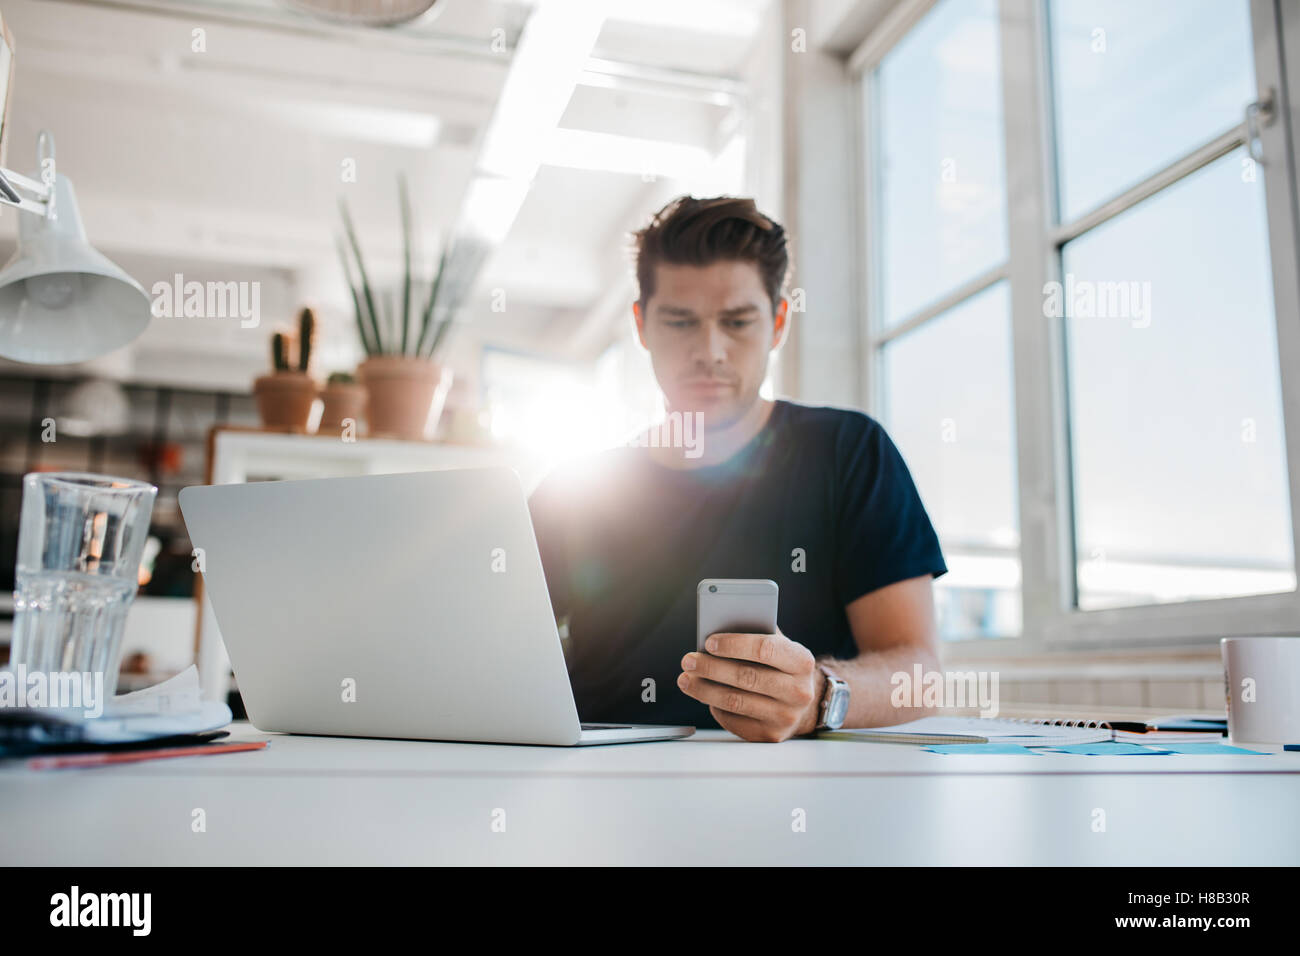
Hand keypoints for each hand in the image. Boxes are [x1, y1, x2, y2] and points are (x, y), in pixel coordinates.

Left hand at [678, 629, 823, 741]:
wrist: (804, 705)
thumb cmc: (782, 668)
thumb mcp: (779, 647)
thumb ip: (755, 634)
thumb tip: (716, 627)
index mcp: (801, 661)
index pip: (765, 649)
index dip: (734, 645)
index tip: (709, 642)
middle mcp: (798, 691)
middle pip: (747, 677)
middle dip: (711, 668)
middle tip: (689, 660)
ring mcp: (785, 717)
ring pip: (735, 701)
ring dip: (704, 689)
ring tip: (686, 679)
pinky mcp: (770, 735)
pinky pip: (734, 720)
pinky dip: (715, 707)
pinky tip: (705, 696)